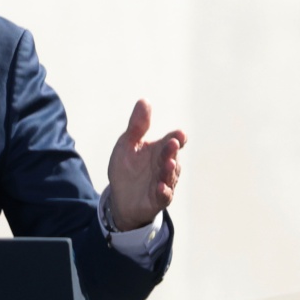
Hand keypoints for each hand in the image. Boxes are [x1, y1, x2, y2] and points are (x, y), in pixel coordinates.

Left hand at [106, 100, 184, 230]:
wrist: (120, 197)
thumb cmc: (127, 168)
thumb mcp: (127, 144)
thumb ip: (137, 126)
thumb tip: (144, 100)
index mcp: (160, 150)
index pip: (173, 140)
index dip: (178, 137)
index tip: (179, 134)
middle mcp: (165, 165)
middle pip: (172, 156)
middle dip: (171, 151)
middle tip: (173, 143)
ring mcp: (163, 182)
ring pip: (170, 175)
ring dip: (170, 170)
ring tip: (169, 163)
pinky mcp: (157, 199)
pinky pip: (164, 195)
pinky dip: (163, 191)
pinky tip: (160, 187)